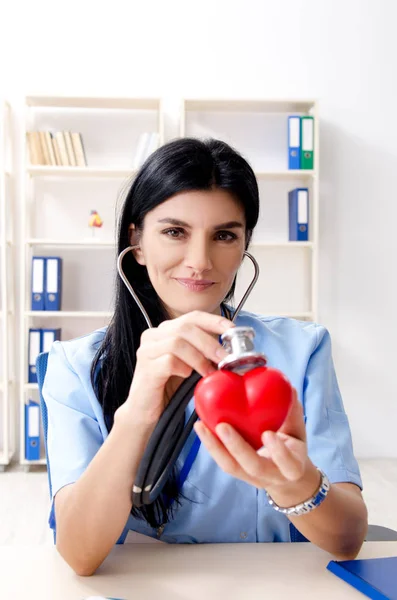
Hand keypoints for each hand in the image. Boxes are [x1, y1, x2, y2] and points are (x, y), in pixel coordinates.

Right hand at [123, 310, 233, 424]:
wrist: (146, 412)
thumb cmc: (168, 388)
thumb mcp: (190, 365)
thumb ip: (204, 352)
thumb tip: (230, 350)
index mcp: (166, 330)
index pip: (193, 317)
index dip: (215, 321)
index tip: (233, 330)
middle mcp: (153, 336)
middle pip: (186, 327)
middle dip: (210, 342)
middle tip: (225, 359)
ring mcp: (147, 350)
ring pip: (178, 342)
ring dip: (199, 358)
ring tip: (208, 372)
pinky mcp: (146, 368)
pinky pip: (169, 361)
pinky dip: (184, 369)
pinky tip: (187, 377)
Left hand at [194, 388, 319, 501]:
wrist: (287, 480)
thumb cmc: (293, 448)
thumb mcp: (298, 433)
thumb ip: (293, 413)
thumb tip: (289, 387)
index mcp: (292, 468)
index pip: (288, 464)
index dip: (278, 451)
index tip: (268, 433)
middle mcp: (271, 476)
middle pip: (253, 467)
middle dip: (237, 447)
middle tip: (223, 426)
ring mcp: (252, 478)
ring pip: (231, 467)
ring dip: (215, 446)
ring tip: (201, 425)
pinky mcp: (237, 473)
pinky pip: (222, 461)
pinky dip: (211, 444)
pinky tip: (201, 427)